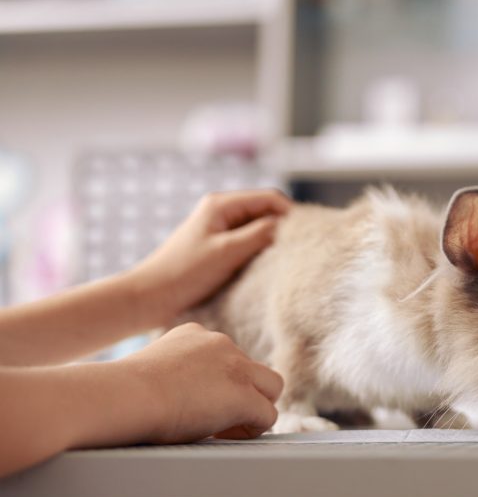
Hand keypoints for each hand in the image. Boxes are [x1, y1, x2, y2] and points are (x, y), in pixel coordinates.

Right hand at [121, 323, 282, 442]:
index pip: (226, 356)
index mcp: (195, 335)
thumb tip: (177, 397)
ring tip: (227, 430)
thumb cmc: (124, 393)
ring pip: (271, 387)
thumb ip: (173, 375)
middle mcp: (221, 344)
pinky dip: (253, 429)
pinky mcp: (244, 395)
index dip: (220, 384)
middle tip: (221, 419)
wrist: (125, 396)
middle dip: (246, 393)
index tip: (199, 403)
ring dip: (256, 408)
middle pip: (254, 369)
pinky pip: (267, 415)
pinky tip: (224, 437)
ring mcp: (237, 367)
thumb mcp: (151, 371)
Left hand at [131, 189, 289, 326]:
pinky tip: (268, 266)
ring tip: (287, 258)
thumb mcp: (227, 252)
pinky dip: (261, 250)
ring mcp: (219, 229)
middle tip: (302, 248)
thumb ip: (260, 234)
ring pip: (259, 227)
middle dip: (285, 227)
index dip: (292, 214)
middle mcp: (221, 211)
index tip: (309, 235)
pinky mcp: (218, 247)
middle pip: (266, 211)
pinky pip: (249, 242)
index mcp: (221, 204)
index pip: (270, 199)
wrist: (149, 298)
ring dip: (273, 240)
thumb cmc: (184, 274)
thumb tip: (290, 225)